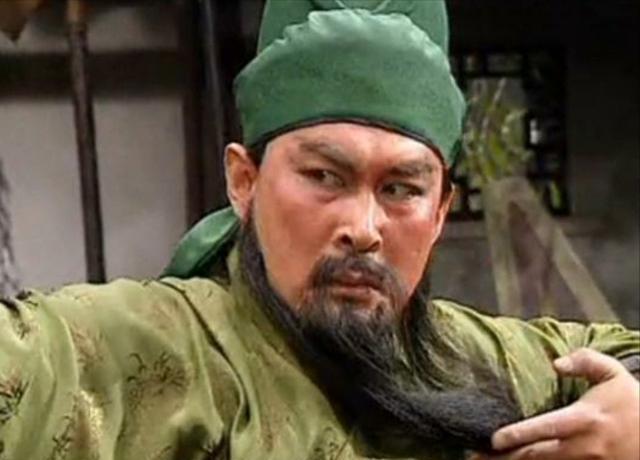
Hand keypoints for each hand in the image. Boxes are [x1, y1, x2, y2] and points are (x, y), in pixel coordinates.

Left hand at [470, 348, 639, 459]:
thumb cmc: (631, 401)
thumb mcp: (613, 373)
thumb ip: (584, 360)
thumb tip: (555, 363)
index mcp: (585, 419)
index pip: (546, 428)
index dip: (519, 434)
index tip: (494, 438)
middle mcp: (584, 446)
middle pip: (538, 455)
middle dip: (506, 457)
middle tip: (476, 456)